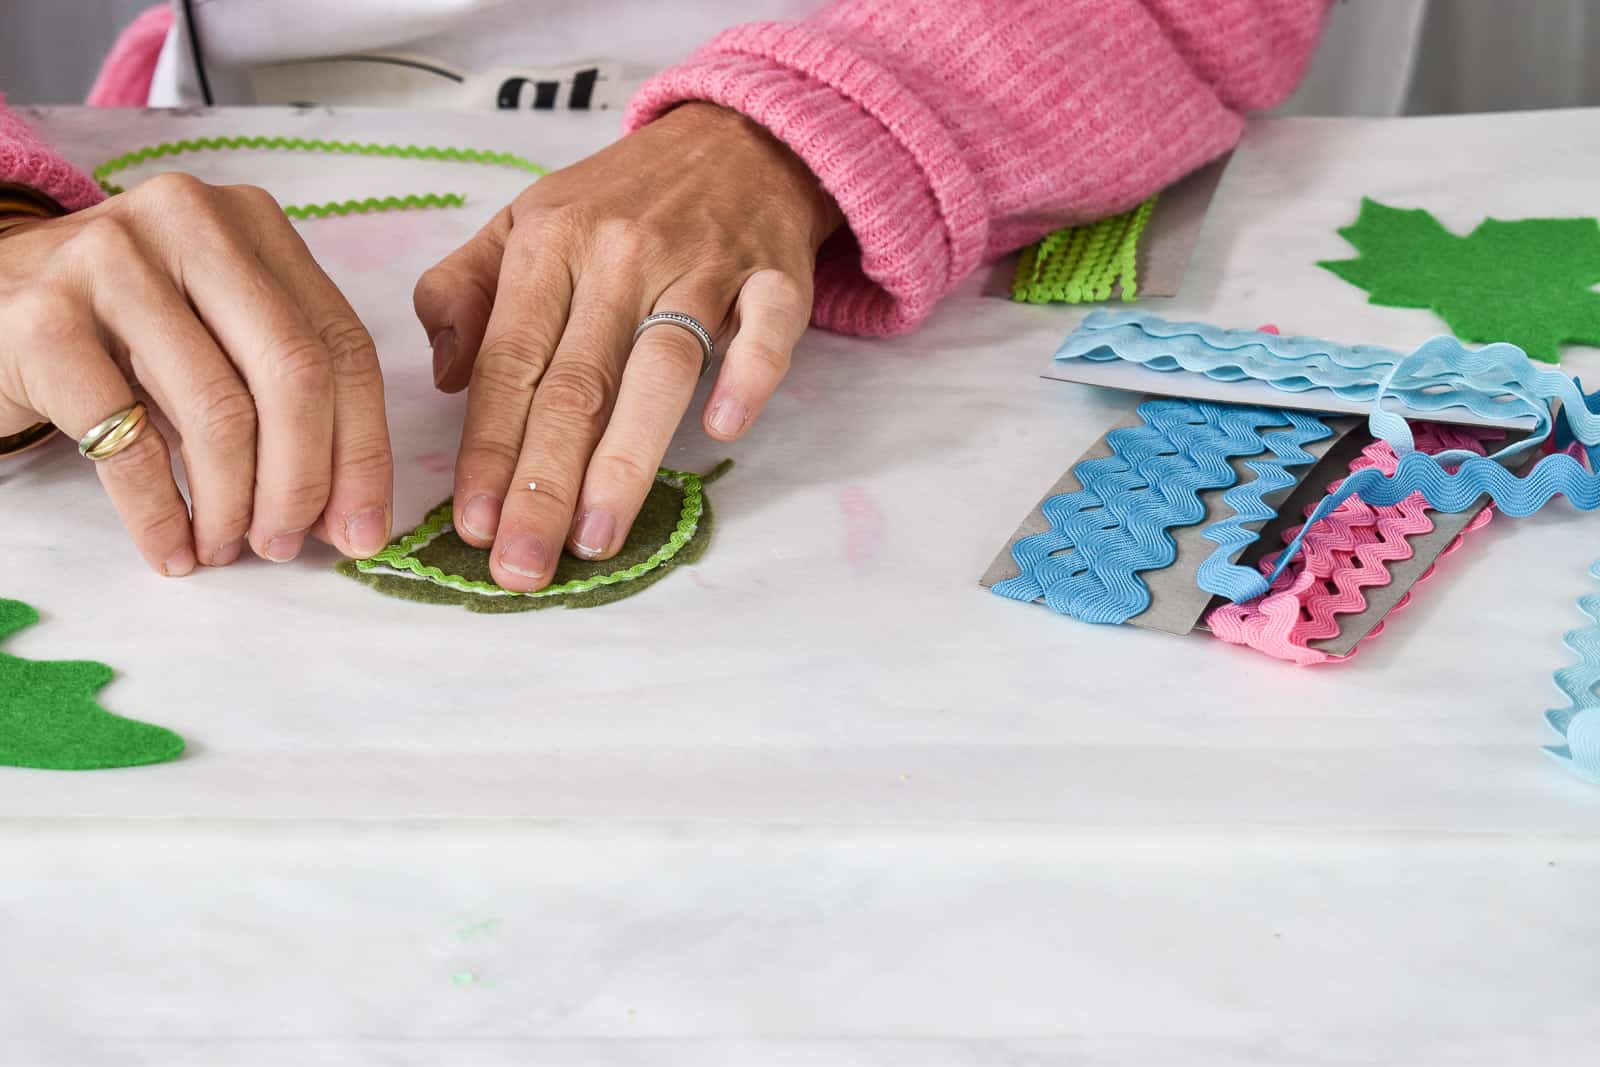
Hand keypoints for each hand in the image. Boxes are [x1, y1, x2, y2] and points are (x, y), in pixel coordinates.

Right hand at [0, 173, 392, 573]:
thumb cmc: (116, 333)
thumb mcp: (212, 338)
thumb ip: (286, 403)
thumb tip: (354, 518)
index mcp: (252, 222)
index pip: (342, 344)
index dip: (364, 449)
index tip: (364, 529)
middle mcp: (189, 222)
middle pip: (294, 373)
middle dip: (304, 480)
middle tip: (287, 545)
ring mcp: (109, 261)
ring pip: (218, 412)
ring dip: (233, 505)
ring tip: (226, 546)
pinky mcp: (42, 318)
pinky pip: (129, 445)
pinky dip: (161, 516)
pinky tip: (172, 550)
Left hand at [414, 103, 842, 590]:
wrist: (739, 138)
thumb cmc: (621, 198)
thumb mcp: (523, 218)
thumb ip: (465, 289)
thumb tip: (444, 377)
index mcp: (551, 244)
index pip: (511, 362)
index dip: (489, 449)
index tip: (472, 524)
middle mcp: (621, 255)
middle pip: (576, 384)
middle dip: (542, 485)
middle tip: (522, 565)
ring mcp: (703, 265)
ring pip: (660, 370)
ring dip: (626, 461)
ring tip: (596, 540)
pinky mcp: (776, 275)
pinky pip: (767, 329)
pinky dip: (748, 375)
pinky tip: (721, 430)